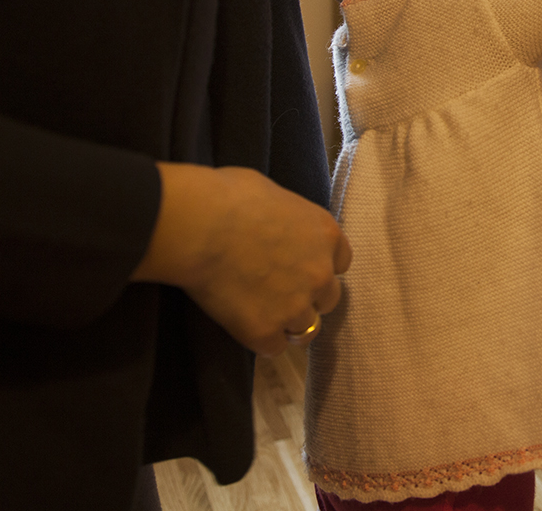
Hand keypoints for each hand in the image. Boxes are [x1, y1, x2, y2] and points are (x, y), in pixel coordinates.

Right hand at [132, 163, 352, 355]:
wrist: (200, 226)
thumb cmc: (229, 196)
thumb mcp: (273, 194)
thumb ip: (288, 218)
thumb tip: (277, 221)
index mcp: (326, 234)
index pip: (341, 262)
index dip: (319, 265)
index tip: (299, 267)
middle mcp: (320, 274)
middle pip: (329, 299)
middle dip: (308, 297)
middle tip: (277, 291)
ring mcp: (296, 306)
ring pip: (306, 328)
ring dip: (287, 323)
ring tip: (259, 312)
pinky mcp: (266, 331)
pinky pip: (273, 347)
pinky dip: (261, 339)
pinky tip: (243, 325)